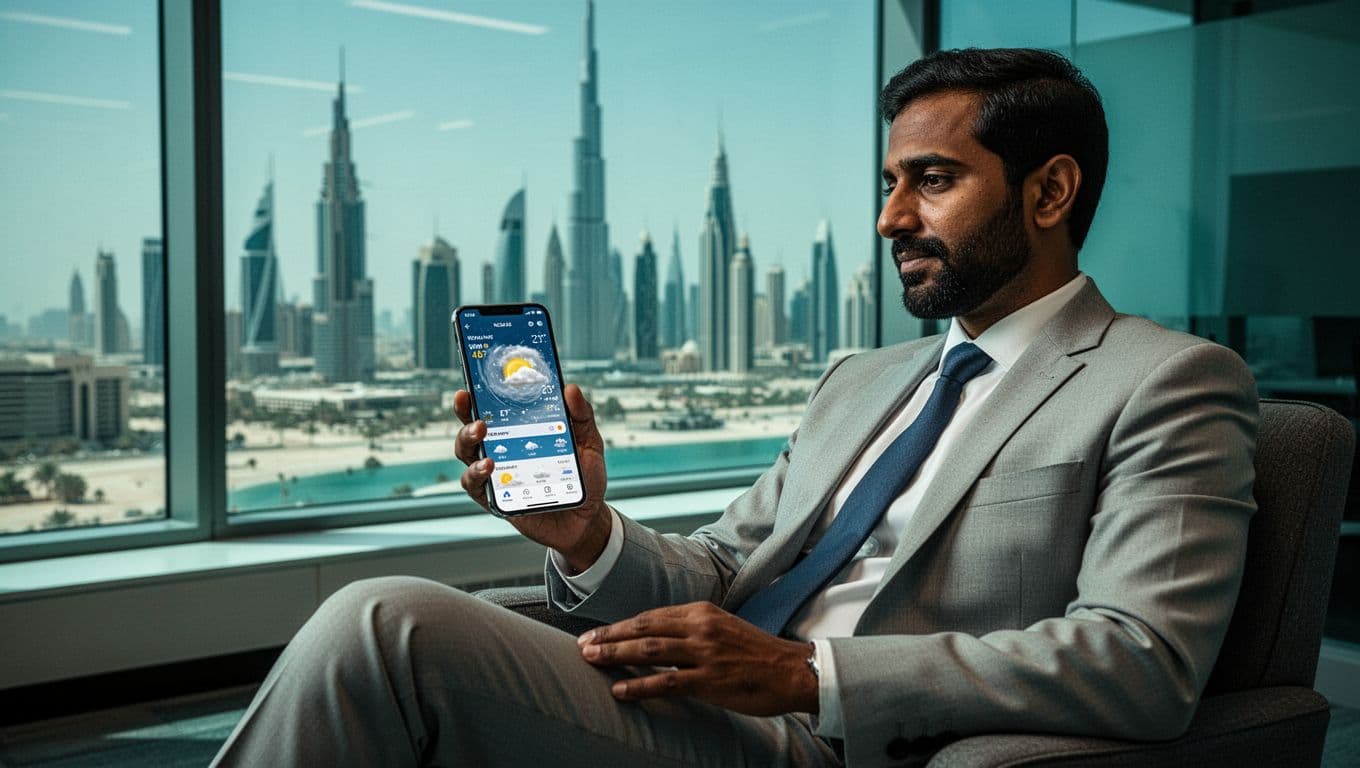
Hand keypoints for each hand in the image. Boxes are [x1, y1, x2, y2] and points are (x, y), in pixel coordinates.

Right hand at [453, 384, 610, 569]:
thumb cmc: (583, 479)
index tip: (470, 386)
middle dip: (466, 417)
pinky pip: (475, 485)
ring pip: (467, 455)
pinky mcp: (496, 499)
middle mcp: (502, 450)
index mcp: (519, 433)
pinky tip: (489, 467)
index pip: (491, 409)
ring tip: (481, 435)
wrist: (586, 518)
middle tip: (479, 416)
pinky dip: (476, 474)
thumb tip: (570, 389)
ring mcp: (496, 475)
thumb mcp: (588, 443)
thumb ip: (581, 417)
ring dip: (468, 442)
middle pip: (471, 430)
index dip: (475, 396)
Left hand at [577, 602, 819, 716]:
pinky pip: (667, 682)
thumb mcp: (723, 628)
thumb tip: (658, 637)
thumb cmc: (757, 653)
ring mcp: (704, 653)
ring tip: (591, 660)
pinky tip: (620, 689)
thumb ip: (692, 629)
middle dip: (609, 637)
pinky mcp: (710, 680)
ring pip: (650, 650)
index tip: (597, 634)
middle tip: (582, 646)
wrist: (792, 671)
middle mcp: (700, 627)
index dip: (620, 625)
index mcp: (702, 612)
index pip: (651, 616)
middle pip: (644, 628)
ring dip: (616, 654)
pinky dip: (639, 685)